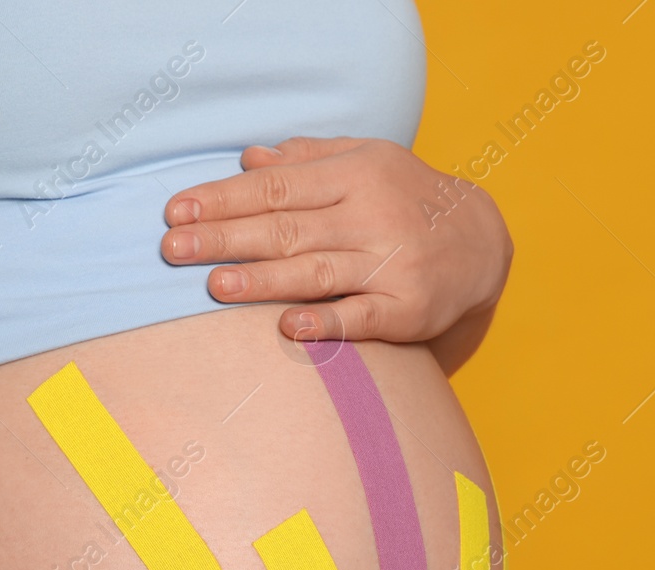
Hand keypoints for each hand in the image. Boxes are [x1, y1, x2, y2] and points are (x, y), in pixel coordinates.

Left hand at [161, 137, 512, 366]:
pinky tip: (289, 327)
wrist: (482, 244)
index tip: (177, 212)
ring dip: (264, 280)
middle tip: (173, 251)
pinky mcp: (409, 308)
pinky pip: (362, 316)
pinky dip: (327, 322)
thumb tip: (248, 158)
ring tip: (215, 286)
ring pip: (317, 271)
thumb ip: (308, 160)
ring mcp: (391, 263)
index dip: (223, 199)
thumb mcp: (367, 161)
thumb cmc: (408, 199)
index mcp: (355, 174)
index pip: (276, 187)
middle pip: (287, 228)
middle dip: (226, 239)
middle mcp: (372, 215)